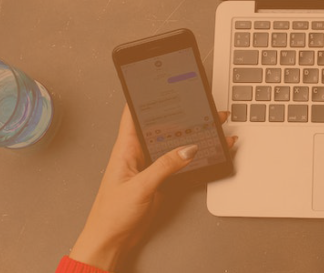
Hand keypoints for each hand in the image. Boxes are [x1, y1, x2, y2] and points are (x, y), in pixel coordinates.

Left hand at [69, 105, 236, 270]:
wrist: (111, 241)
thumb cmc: (111, 215)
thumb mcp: (139, 187)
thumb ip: (164, 167)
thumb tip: (187, 149)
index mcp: (125, 148)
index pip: (134, 113)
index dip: (146, 95)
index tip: (163, 82)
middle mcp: (137, 153)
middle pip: (162, 127)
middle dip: (182, 115)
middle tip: (203, 106)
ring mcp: (150, 166)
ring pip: (173, 144)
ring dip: (191, 136)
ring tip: (212, 126)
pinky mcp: (159, 179)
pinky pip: (178, 163)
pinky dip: (193, 156)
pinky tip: (206, 151)